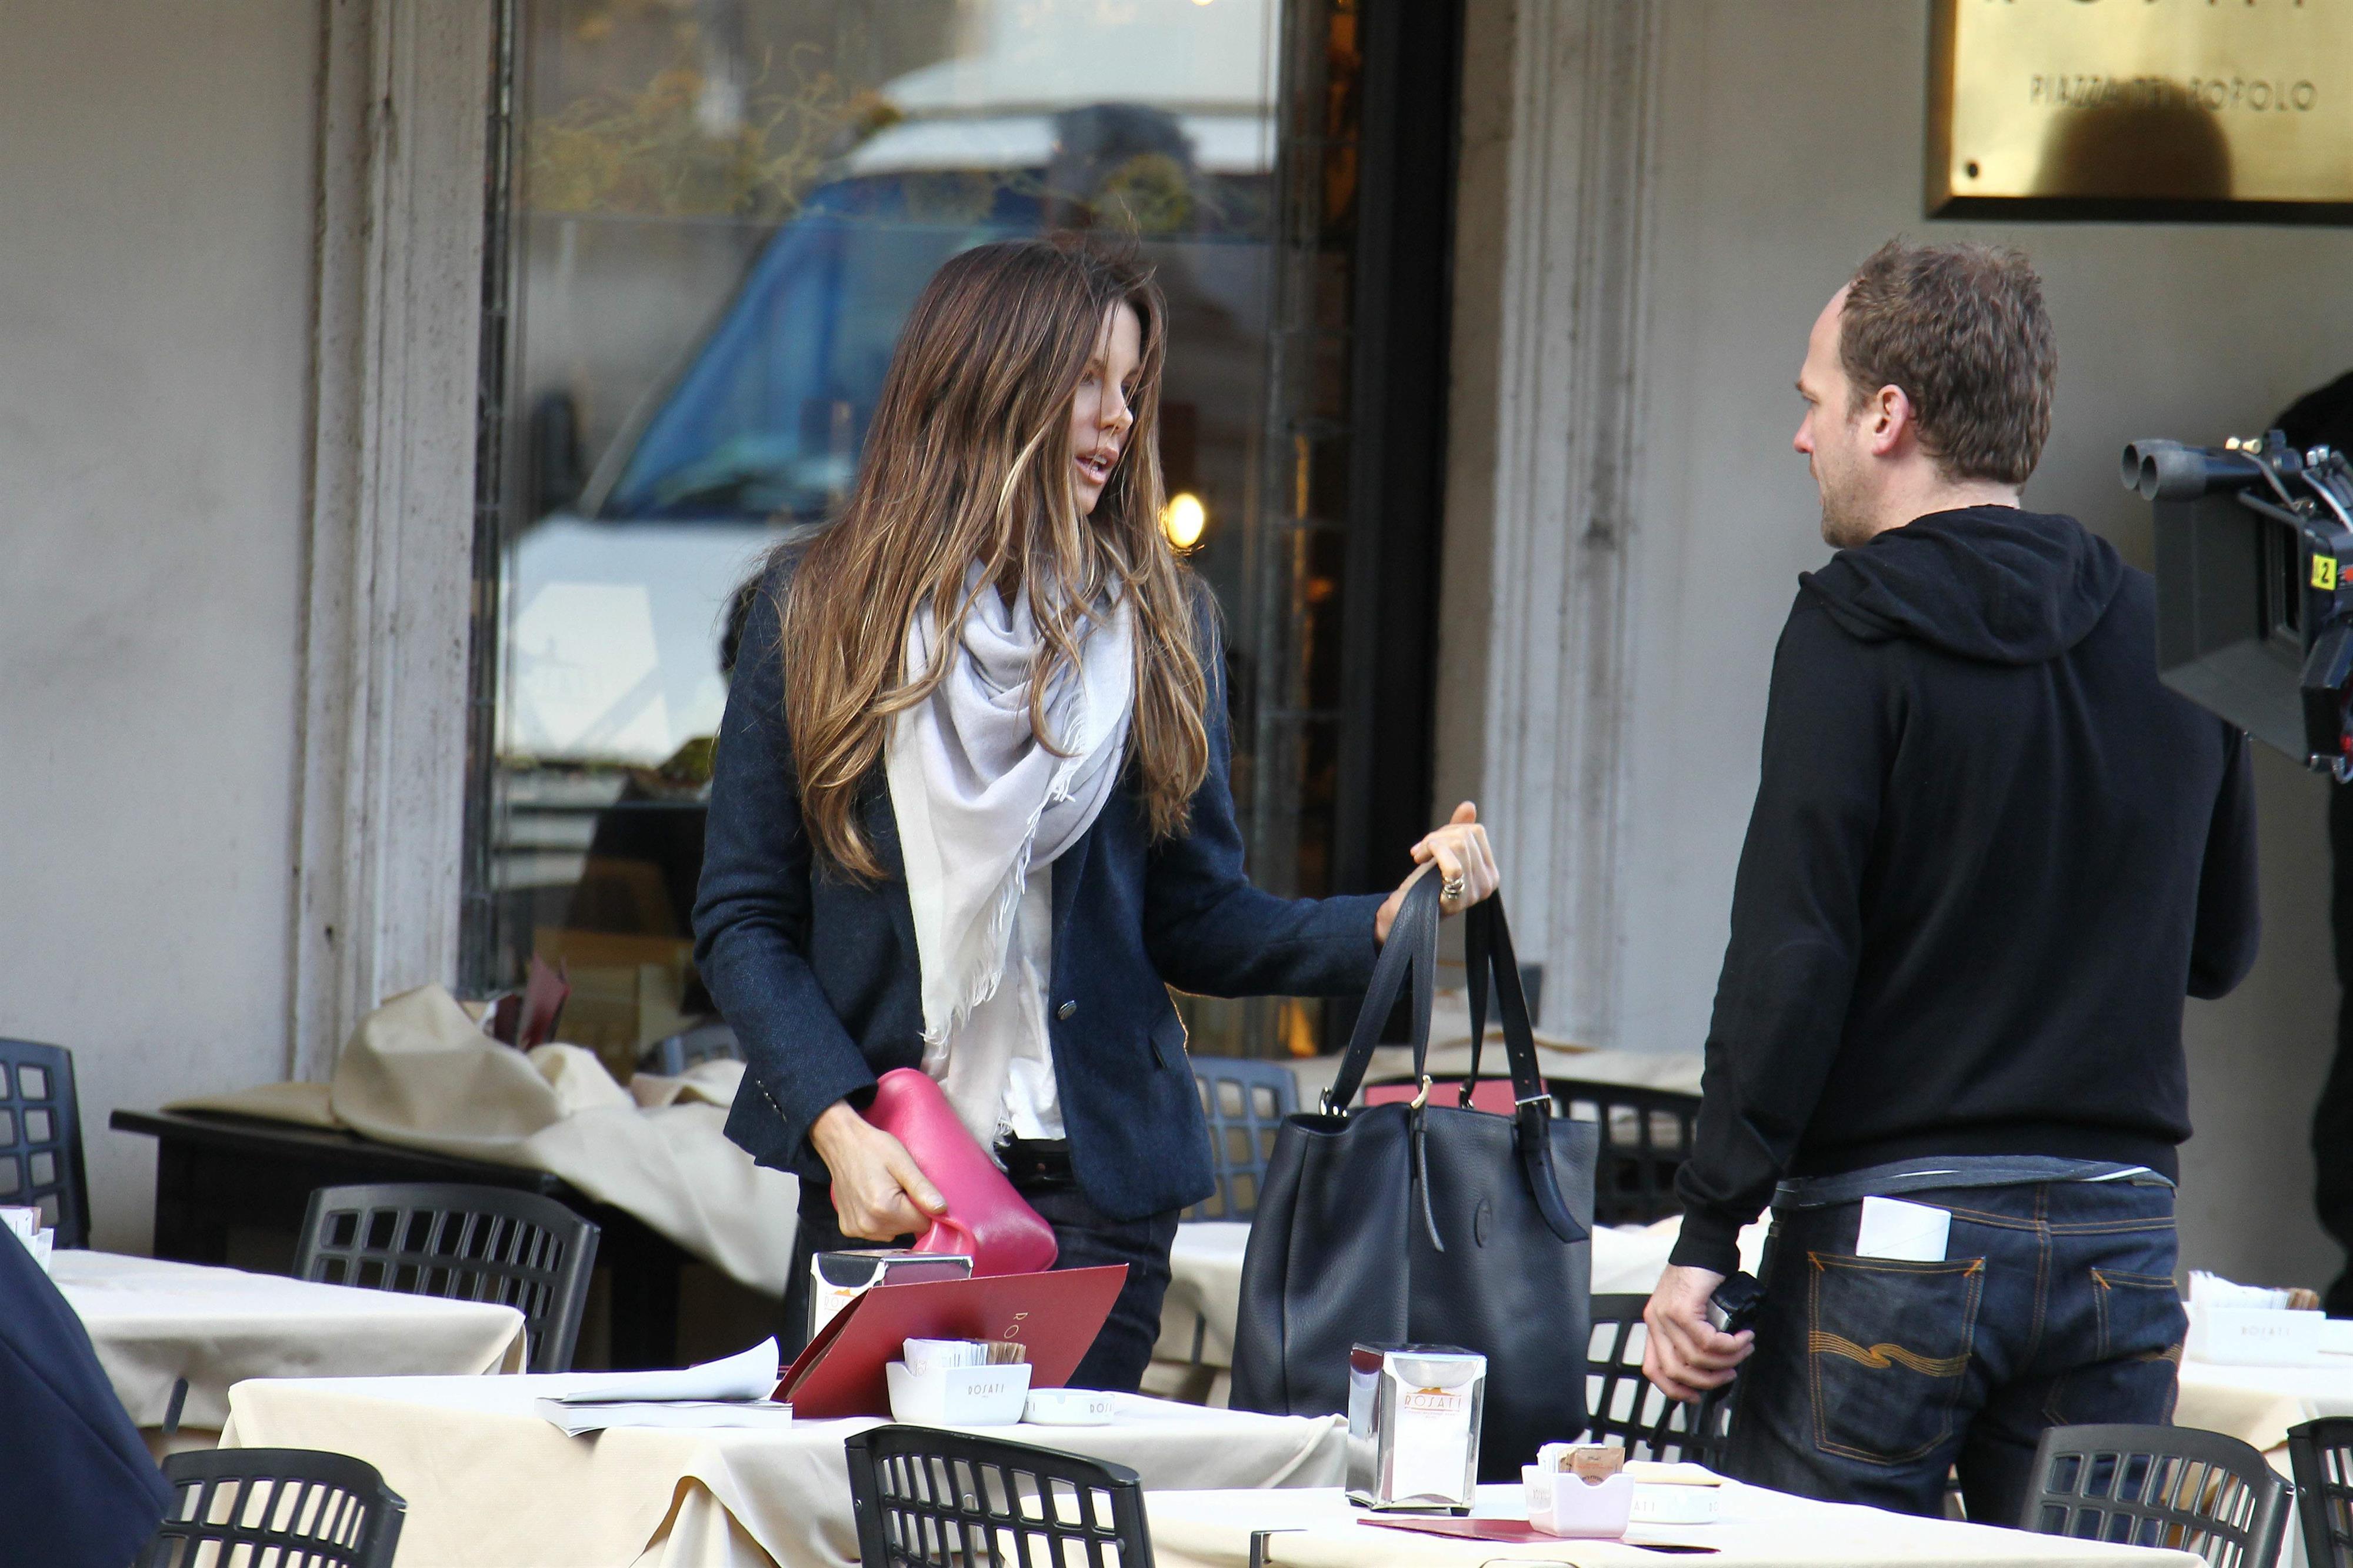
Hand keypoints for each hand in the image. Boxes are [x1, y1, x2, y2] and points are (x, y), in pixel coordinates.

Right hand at [809, 1101, 948, 1241]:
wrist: (841, 1143)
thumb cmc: (872, 1148)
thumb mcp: (902, 1162)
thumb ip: (922, 1188)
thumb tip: (942, 1209)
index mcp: (885, 1208)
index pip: (923, 1223)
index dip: (926, 1208)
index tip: (917, 1191)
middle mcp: (869, 1224)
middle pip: (907, 1229)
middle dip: (909, 1211)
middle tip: (899, 1187)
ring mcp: (857, 1229)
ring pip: (893, 1232)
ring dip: (895, 1216)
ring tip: (886, 1191)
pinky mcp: (849, 1228)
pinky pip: (876, 1232)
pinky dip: (879, 1219)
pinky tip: (874, 1200)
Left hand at [1375, 802, 1498, 942]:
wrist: (1403, 911)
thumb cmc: (1424, 883)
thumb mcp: (1443, 852)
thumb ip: (1458, 830)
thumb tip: (1469, 806)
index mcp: (1490, 872)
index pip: (1476, 832)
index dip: (1449, 830)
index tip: (1431, 844)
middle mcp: (1488, 884)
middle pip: (1466, 835)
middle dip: (1437, 836)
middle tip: (1420, 851)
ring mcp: (1474, 894)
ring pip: (1458, 843)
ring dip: (1430, 843)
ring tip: (1419, 856)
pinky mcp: (1457, 900)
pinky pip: (1453, 865)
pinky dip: (1432, 853)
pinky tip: (1419, 860)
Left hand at [1642, 1263, 1754, 1402]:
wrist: (1705, 1244)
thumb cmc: (1703, 1277)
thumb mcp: (1692, 1310)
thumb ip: (1693, 1335)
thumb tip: (1713, 1366)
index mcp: (1655, 1325)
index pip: (1654, 1369)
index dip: (1675, 1390)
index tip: (1696, 1396)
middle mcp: (1655, 1322)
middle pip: (1675, 1371)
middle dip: (1707, 1380)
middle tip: (1730, 1373)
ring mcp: (1666, 1316)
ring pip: (1695, 1359)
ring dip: (1726, 1361)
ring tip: (1744, 1350)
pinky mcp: (1682, 1309)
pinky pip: (1708, 1341)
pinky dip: (1730, 1346)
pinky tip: (1743, 1338)